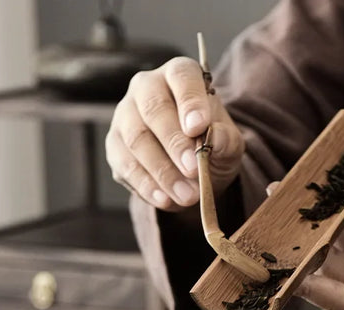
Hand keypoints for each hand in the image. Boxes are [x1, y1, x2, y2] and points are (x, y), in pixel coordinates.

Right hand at [105, 57, 243, 210]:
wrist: (193, 168)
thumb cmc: (212, 144)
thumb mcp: (229, 144)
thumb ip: (225, 139)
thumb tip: (216, 138)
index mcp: (179, 76)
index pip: (182, 77)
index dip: (189, 101)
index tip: (198, 127)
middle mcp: (146, 88)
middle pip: (154, 109)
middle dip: (174, 142)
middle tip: (193, 169)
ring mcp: (125, 115)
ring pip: (137, 139)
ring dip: (163, 171)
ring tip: (187, 195)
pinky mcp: (114, 145)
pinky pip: (125, 164)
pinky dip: (146, 185)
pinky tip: (165, 199)